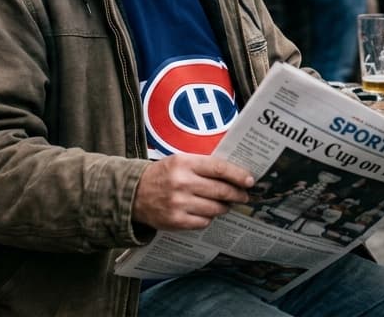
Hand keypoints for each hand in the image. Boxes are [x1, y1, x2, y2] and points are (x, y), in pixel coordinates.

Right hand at [131, 154, 254, 231]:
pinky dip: (209, 218)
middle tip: (243, 195)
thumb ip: (204, 165)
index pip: (219, 168)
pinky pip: (204, 222)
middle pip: (220, 190)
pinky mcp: (176, 221)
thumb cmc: (163, 175)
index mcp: (184, 163)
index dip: (238, 175)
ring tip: (225, 204)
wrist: (134, 194)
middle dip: (237, 194)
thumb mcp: (180, 161)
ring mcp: (178, 203)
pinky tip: (206, 212)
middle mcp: (182, 183)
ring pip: (215, 208)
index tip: (250, 180)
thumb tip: (234, 175)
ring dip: (224, 207)